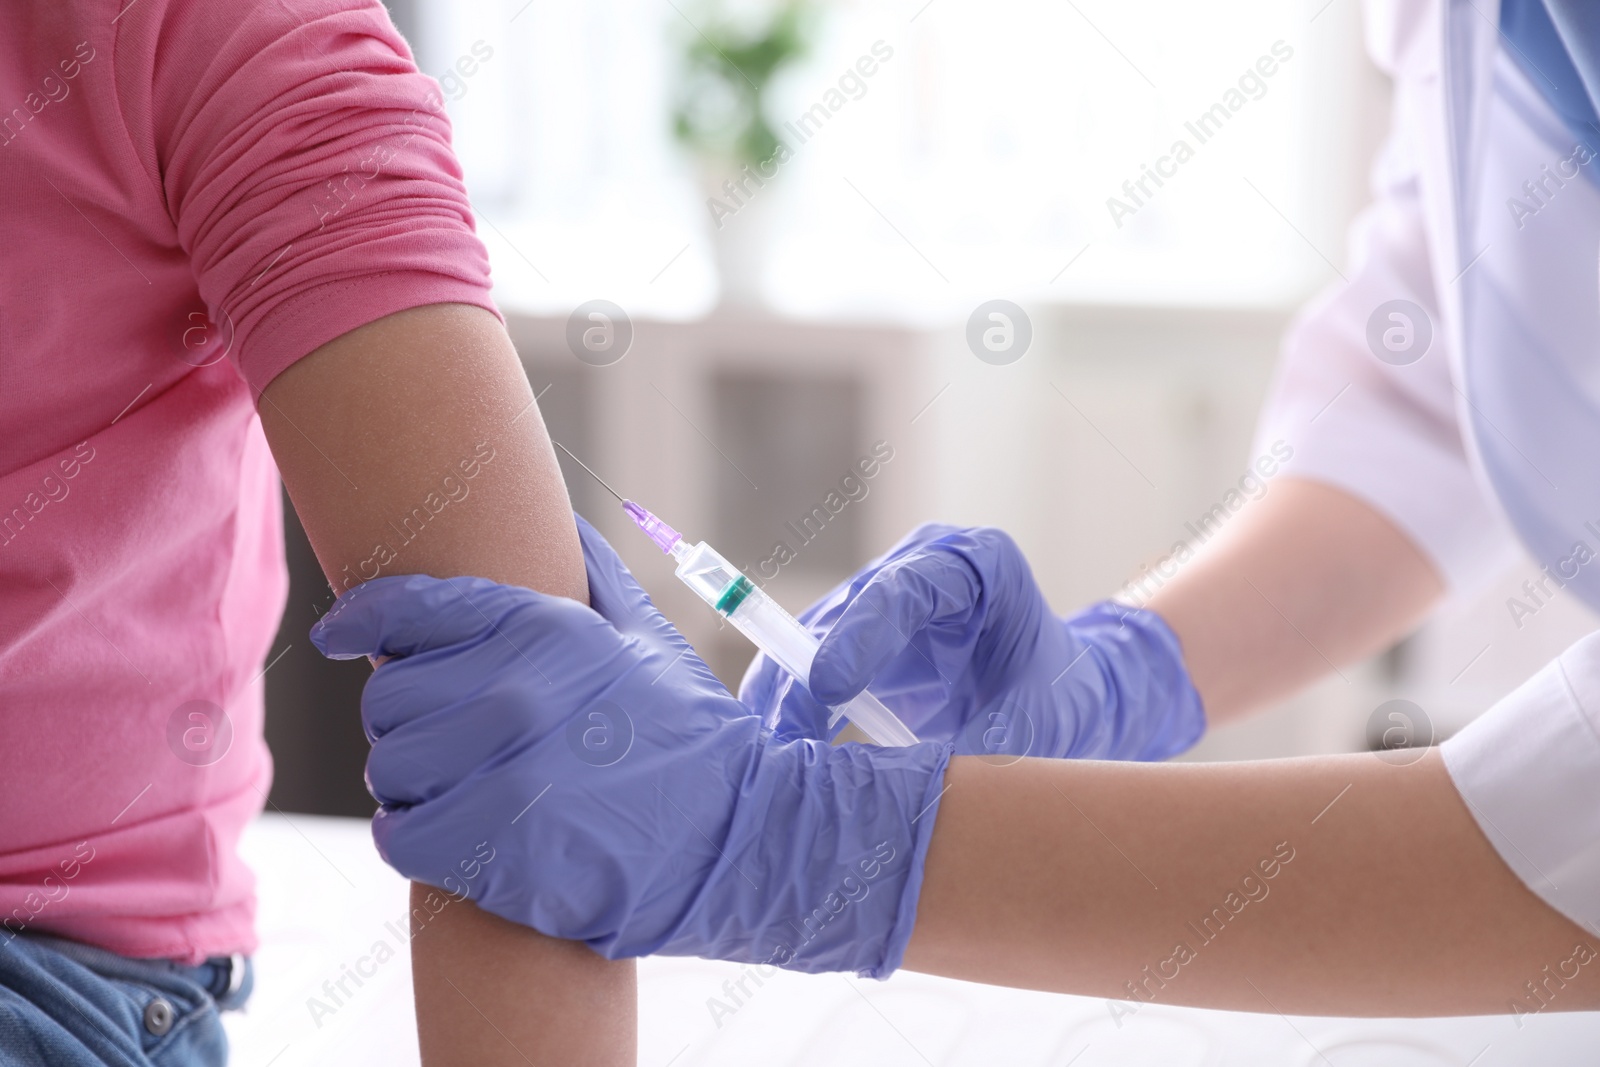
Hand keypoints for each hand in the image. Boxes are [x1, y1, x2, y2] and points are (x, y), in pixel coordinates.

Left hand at [310, 516, 951, 975]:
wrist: (735, 839)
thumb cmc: (686, 734)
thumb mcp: (646, 638)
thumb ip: (593, 576)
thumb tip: (560, 520)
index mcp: (543, 629)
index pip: (407, 608)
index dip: (360, 620)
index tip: (340, 636)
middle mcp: (516, 692)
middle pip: (388, 697)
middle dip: (409, 718)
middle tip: (449, 737)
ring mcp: (504, 773)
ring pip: (388, 767)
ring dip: (411, 782)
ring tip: (456, 786)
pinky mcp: (495, 850)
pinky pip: (399, 835)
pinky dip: (412, 837)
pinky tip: (448, 832)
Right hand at [740, 523, 1203, 760]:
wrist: (1069, 700)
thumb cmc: (1063, 703)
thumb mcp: (1034, 728)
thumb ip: (977, 750)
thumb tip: (908, 792)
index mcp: (978, 564)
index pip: (906, 587)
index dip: (860, 633)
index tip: (827, 687)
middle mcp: (921, 569)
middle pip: (845, 611)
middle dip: (804, 673)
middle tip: (779, 734)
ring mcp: (886, 603)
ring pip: (815, 639)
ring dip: (788, 696)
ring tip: (770, 754)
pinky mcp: (861, 642)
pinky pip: (812, 670)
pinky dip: (795, 712)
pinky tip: (778, 752)